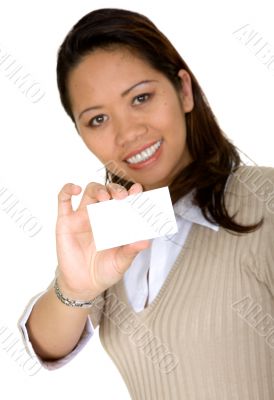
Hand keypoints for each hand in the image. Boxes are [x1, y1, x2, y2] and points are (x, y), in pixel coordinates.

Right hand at [55, 181, 150, 299]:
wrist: (83, 285)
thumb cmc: (104, 271)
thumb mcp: (121, 262)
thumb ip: (131, 251)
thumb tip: (146, 241)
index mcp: (116, 221)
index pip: (125, 201)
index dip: (131, 193)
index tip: (138, 190)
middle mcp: (100, 215)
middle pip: (107, 191)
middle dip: (115, 189)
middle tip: (122, 197)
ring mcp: (82, 216)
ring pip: (89, 191)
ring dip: (98, 189)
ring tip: (105, 197)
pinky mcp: (65, 221)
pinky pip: (63, 199)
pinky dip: (68, 189)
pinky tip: (76, 189)